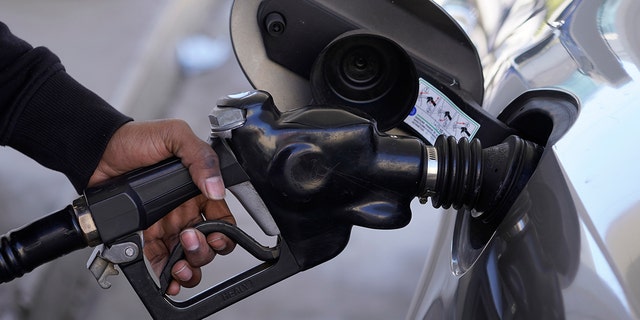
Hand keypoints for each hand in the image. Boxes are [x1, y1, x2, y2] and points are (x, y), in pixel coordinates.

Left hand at [88, 119, 235, 294]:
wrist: (97, 149)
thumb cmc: (136, 138)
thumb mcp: (176, 135)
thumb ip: (201, 159)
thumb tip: (216, 189)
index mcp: (198, 189)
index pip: (222, 219)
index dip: (224, 234)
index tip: (215, 237)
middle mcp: (185, 209)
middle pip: (207, 243)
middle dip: (203, 251)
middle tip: (188, 241)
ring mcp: (165, 224)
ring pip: (186, 256)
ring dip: (189, 269)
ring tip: (180, 266)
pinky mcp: (144, 234)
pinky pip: (159, 260)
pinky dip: (166, 275)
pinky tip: (168, 279)